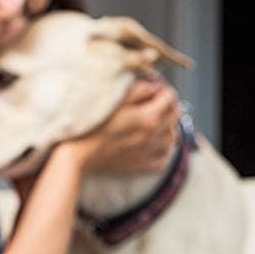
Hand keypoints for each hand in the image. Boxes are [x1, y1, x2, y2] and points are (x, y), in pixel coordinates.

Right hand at [56, 76, 180, 175]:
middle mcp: (153, 136)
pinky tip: (152, 144)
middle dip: (169, 106)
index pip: (170, 97)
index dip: (164, 89)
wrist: (79, 156)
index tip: (156, 87)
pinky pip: (163, 159)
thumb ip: (138, 90)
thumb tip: (154, 86)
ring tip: (155, 122)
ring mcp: (149, 153)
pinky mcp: (142, 167)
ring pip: (171, 138)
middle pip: (175, 117)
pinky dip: (162, 150)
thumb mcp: (114, 100)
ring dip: (167, 127)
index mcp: (148, 117)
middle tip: (157, 102)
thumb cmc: (92, 124)